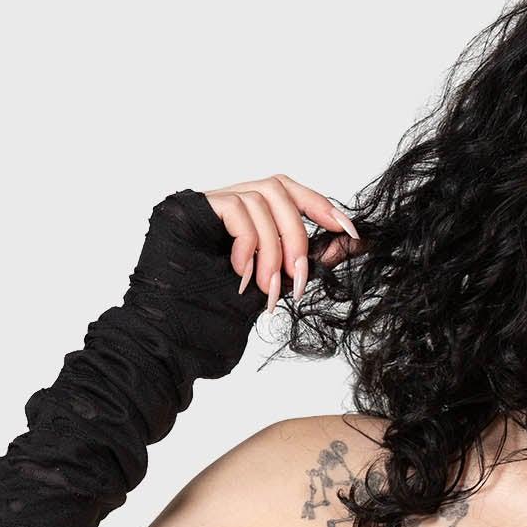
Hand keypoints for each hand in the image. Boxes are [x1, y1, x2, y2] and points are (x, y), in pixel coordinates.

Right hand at [200, 173, 363, 311]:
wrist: (175, 335)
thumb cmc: (218, 313)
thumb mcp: (276, 283)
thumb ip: (308, 261)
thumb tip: (351, 244)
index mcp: (249, 217)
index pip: (290, 192)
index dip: (321, 206)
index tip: (349, 232)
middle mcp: (229, 202)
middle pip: (278, 190)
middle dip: (296, 236)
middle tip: (297, 277)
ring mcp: (208, 202)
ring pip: (260, 200)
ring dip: (272, 248)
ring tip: (265, 286)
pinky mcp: (190, 207)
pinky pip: (236, 208)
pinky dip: (248, 243)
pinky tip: (241, 273)